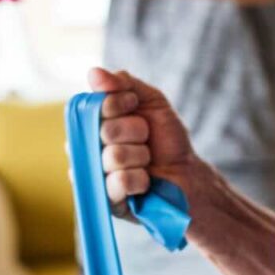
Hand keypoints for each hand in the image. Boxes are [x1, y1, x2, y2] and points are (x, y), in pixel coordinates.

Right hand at [86, 68, 204, 215]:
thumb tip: (93, 73)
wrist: (186, 173)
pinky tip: (146, 181)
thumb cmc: (165, 139)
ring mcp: (96, 176)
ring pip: (113, 156)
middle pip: (105, 130)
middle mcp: (88, 149)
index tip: (135, 106)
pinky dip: (140, 178)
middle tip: (146, 138)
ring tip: (147, 162)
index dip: (117, 104)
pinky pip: (119, 182)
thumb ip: (123, 84)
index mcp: (93, 125)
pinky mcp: (107, 201)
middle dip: (136, 131)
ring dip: (141, 156)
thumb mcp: (150, 102)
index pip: (90, 107)